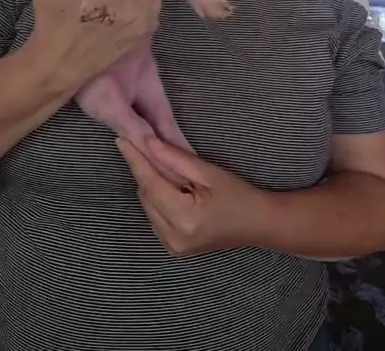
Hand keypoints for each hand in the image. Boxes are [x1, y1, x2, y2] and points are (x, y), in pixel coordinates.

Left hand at [117, 137, 268, 255]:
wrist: (260, 224)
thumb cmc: (240, 195)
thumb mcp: (209, 172)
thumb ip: (176, 158)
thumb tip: (148, 143)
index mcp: (184, 218)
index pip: (150, 183)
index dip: (135, 160)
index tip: (122, 140)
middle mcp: (173, 237)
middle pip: (146, 195)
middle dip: (146, 170)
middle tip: (149, 147)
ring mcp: (172, 246)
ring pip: (148, 206)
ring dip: (152, 185)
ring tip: (167, 168)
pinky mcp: (174, 248)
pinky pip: (155, 217)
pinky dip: (159, 199)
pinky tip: (173, 188)